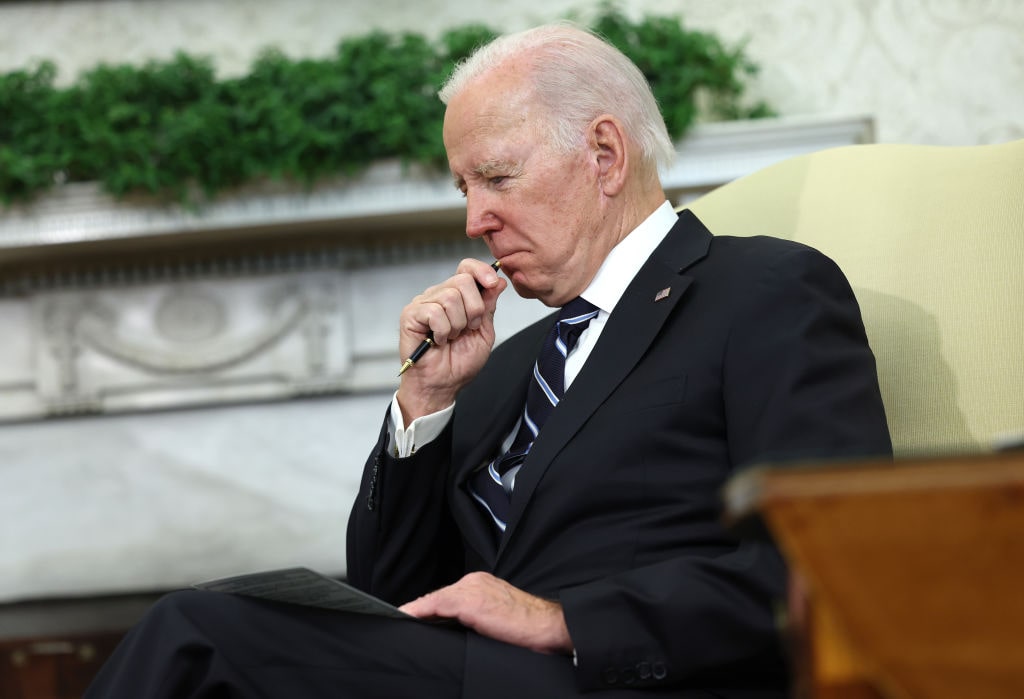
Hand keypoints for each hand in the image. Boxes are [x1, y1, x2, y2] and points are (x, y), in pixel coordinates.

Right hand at [396, 259, 505, 421]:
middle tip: (467, 329)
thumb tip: (498, 282)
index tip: (493, 284)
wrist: (441, 385)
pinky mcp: (411, 314)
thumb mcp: (483, 332)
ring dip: (457, 324)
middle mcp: (439, 295)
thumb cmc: (458, 363)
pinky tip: (437, 340)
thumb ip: (488, 306)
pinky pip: (434, 311)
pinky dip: (442, 330)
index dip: (482, 271)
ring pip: (450, 296)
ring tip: (450, 338)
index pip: (467, 268)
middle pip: (463, 280)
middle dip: (474, 309)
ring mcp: (424, 303)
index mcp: (457, 296)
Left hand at [399, 572, 572, 654]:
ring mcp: (471, 588)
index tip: (411, 619)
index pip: (447, 597)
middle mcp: (474, 581)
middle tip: (398, 622)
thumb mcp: (496, 620)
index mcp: (481, 584)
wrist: (548, 626)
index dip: (428, 611)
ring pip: (434, 600)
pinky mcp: (469, 600)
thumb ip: (475, 619)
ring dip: (415, 612)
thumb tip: (453, 633)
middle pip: (438, 597)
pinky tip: (404, 618)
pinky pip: (435, 604)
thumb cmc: (527, 629)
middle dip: (419, 612)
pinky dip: (418, 612)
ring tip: (396, 622)